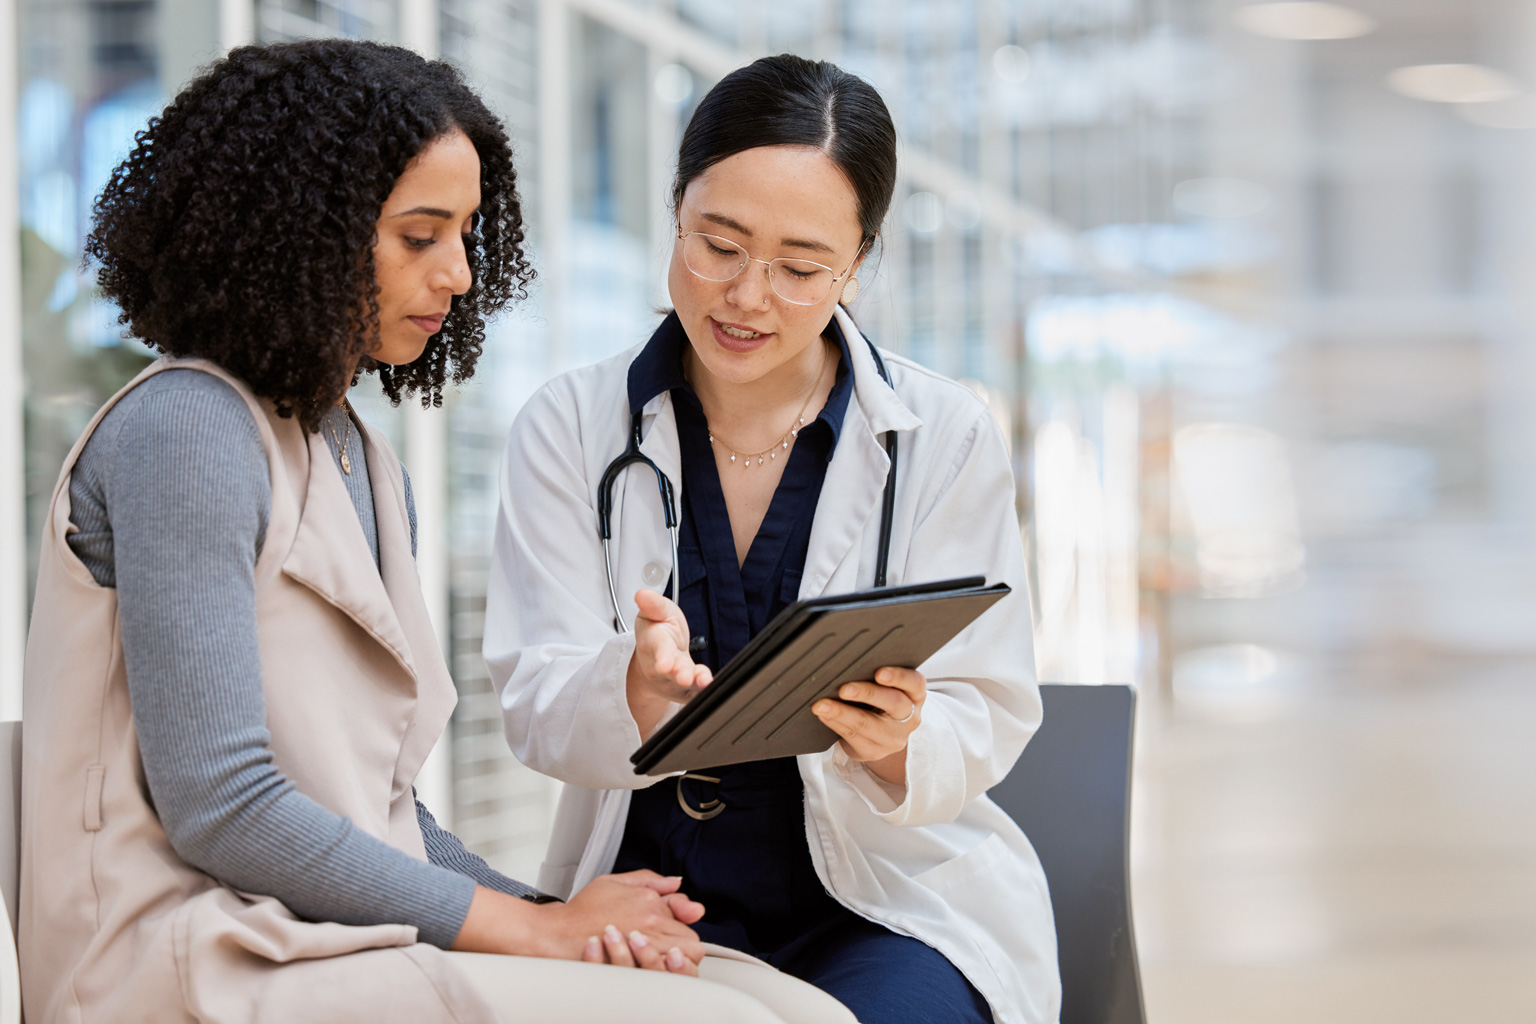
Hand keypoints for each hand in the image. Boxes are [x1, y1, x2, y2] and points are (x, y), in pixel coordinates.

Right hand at [451, 871, 704, 973]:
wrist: (556, 935)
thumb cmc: (581, 911)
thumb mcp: (614, 881)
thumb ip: (649, 879)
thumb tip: (675, 882)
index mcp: (650, 903)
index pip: (688, 915)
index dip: (685, 921)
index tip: (676, 925)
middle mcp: (650, 925)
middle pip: (692, 942)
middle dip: (684, 945)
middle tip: (670, 947)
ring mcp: (643, 949)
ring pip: (682, 963)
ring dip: (678, 963)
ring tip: (663, 962)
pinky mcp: (633, 969)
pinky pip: (663, 978)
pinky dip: (664, 976)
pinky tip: (653, 973)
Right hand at [627, 588, 711, 735]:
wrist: (657, 657)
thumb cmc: (658, 632)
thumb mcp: (655, 612)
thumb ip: (653, 605)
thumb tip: (642, 594)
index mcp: (654, 643)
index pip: (659, 649)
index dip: (662, 657)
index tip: (665, 664)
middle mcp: (662, 666)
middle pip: (671, 671)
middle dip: (678, 673)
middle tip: (685, 677)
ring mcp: (674, 680)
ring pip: (684, 684)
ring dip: (694, 683)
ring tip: (704, 681)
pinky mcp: (686, 690)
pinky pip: (696, 693)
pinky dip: (702, 691)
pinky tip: (711, 686)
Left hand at [812, 667, 924, 786]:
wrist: (883, 735)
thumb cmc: (882, 701)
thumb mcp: (889, 688)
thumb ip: (877, 675)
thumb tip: (848, 662)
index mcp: (915, 695)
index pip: (914, 683)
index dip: (898, 676)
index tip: (879, 673)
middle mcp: (909, 717)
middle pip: (893, 703)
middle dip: (866, 694)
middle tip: (843, 689)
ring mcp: (893, 738)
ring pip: (867, 724)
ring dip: (841, 712)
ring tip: (821, 704)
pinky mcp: (874, 751)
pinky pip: (852, 736)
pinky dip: (835, 723)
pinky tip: (824, 715)